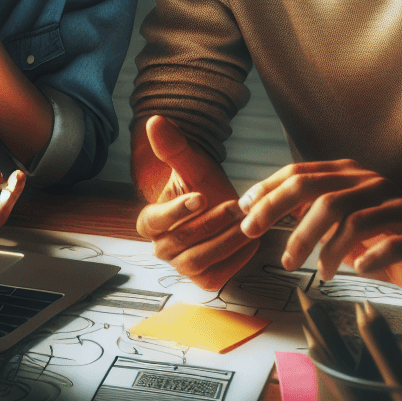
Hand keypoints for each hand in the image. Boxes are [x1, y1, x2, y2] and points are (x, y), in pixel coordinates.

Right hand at [133, 115, 256, 289]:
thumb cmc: (203, 186)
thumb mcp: (191, 166)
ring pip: (200, 259)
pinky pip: (219, 273)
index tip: (201, 196)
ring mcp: (183, 267)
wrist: (224, 208)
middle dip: (211, 222)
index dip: (176, 211)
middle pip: (180, 241)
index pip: (153, 221)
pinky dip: (237, 257)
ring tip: (248, 220)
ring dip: (227, 239)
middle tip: (236, 205)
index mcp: (150, 223)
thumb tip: (155, 121)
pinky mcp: (206, 279)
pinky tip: (251, 238)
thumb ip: (173, 147)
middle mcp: (161, 249)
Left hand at [236, 159, 401, 300]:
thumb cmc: (382, 237)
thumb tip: (257, 209)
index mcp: (349, 176)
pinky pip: (395, 244)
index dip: (269, 192)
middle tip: (269, 247)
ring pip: (353, 221)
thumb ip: (306, 208)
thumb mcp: (339, 220)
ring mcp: (401, 207)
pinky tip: (357, 270)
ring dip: (326, 250)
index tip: (244, 213)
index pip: (300, 174)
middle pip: (321, 194)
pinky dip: (372, 258)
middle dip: (288, 220)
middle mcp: (373, 185)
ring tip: (317, 271)